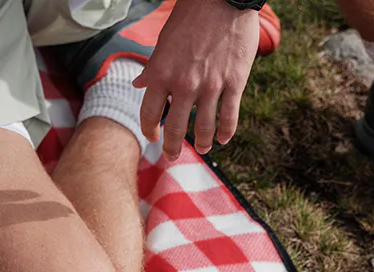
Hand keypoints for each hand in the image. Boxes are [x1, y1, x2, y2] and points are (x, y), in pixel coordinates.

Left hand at [135, 0, 258, 158]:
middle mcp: (184, 84)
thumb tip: (139, 84)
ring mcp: (211, 86)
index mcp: (161, 73)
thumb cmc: (191, 16)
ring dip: (203, 144)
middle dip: (173, 147)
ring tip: (203, 148)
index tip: (153, 137)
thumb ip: (153, 68)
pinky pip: (229, 117)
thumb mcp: (164, 41)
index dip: (150, 130)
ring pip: (205, 129)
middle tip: (172, 155)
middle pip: (176, 129)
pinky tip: (223, 139)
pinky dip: (226, 133)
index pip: (149, 114)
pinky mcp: (234, 83)